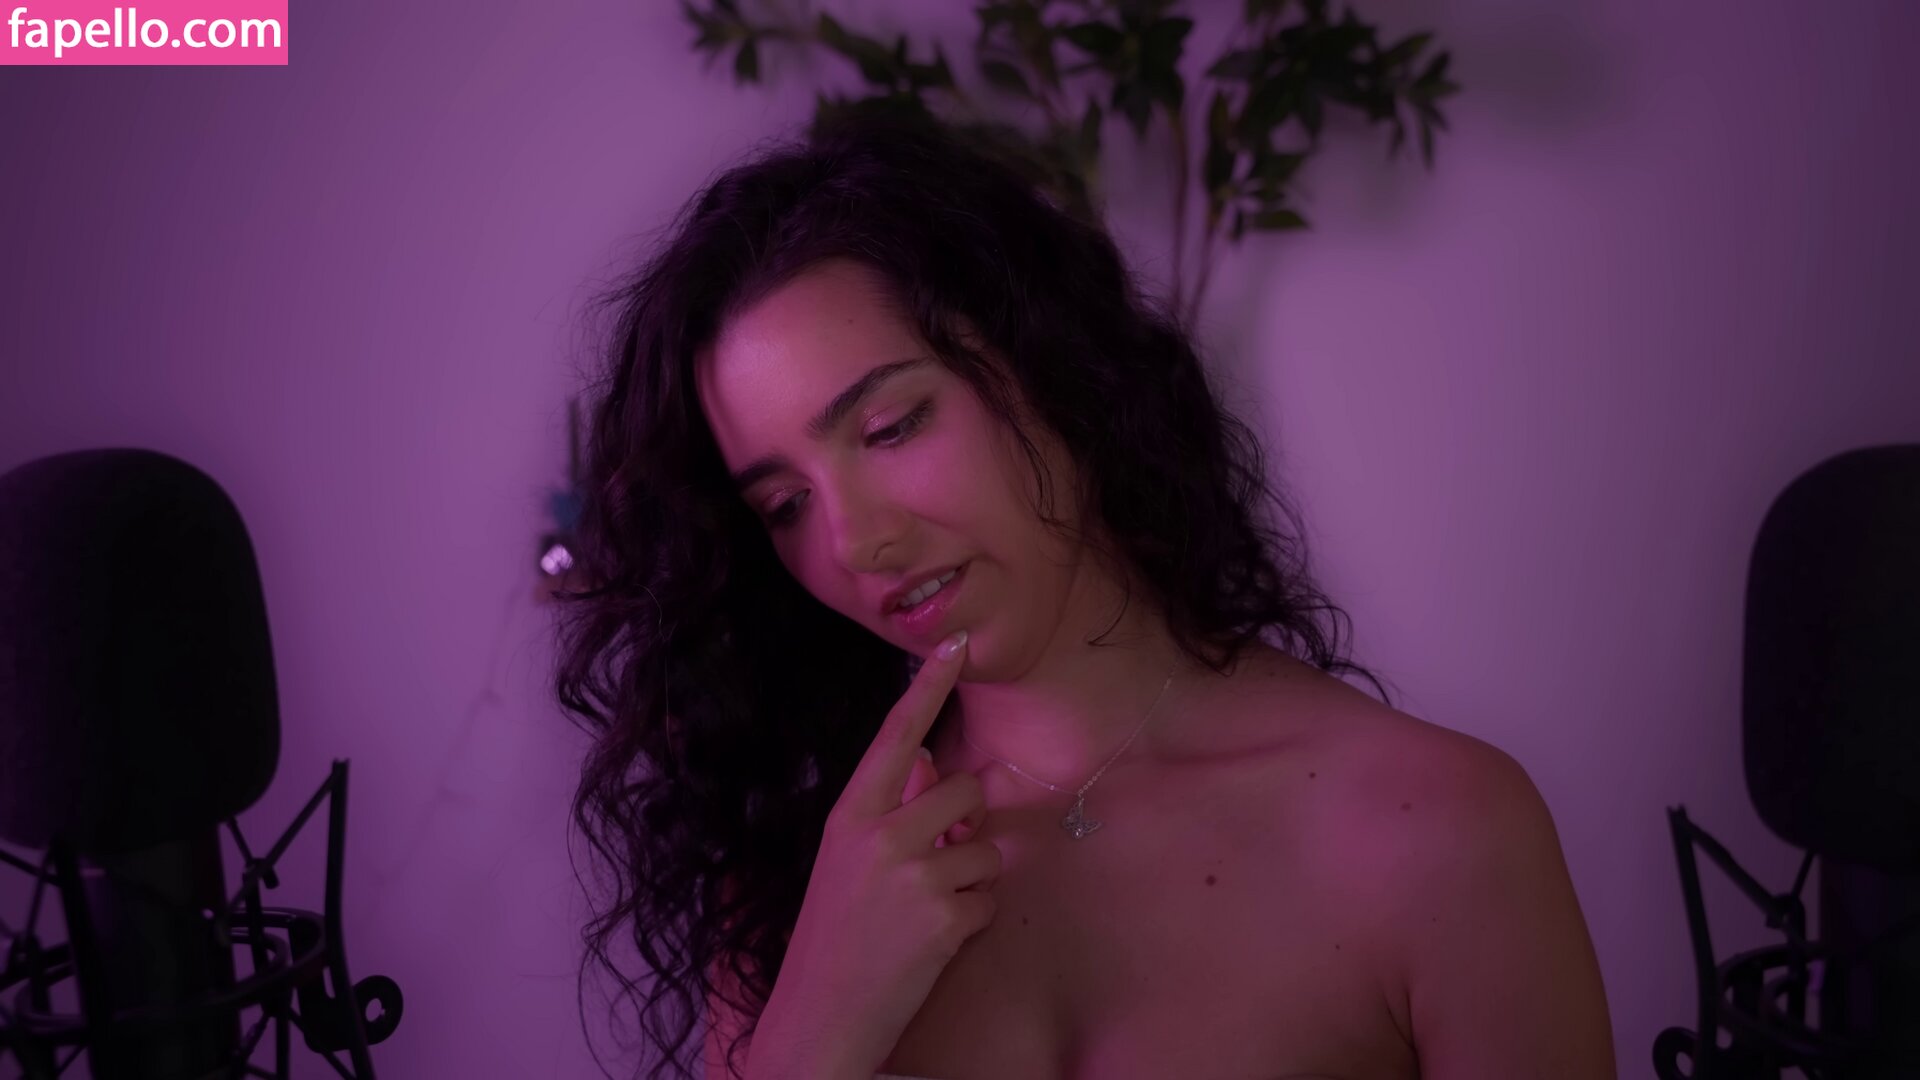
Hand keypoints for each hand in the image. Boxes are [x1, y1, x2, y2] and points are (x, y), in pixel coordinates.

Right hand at [748, 631, 999, 1078]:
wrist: (820, 1017)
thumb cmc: (836, 937)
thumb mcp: (847, 862)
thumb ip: (888, 812)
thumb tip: (927, 763)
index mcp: (850, 815)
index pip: (896, 735)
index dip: (927, 686)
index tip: (954, 642)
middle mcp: (880, 834)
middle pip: (965, 791)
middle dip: (966, 825)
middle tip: (933, 869)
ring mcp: (914, 874)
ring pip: (987, 847)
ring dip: (972, 880)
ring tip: (926, 914)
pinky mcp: (944, 916)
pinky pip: (990, 899)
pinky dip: (973, 922)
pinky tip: (934, 943)